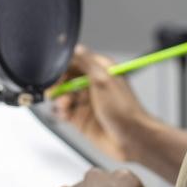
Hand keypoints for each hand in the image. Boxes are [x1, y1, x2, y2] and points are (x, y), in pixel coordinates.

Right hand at [50, 46, 150, 160]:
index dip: (63, 65)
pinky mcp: (82, 118)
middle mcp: (93, 85)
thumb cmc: (125, 109)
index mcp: (101, 70)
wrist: (132, 138)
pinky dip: (60, 112)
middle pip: (67, 78)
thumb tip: (76, 48)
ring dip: (59, 98)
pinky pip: (64, 112)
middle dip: (58, 83)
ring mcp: (87, 102)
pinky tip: (64, 113)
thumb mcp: (104, 80)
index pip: (77, 61)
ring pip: (64, 95)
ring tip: (64, 104)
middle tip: (54, 88)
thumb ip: (87, 63)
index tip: (54, 70)